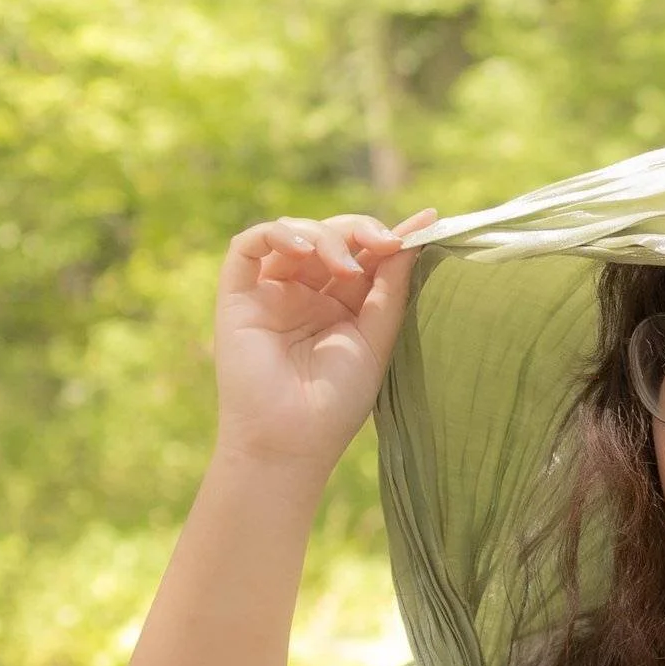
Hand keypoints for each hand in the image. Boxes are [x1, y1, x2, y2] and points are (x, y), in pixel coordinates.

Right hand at [213, 209, 436, 474]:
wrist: (291, 442)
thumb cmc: (336, 401)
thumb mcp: (375, 337)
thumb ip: (391, 285)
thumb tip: (420, 232)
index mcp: (341, 304)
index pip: (364, 253)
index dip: (390, 235)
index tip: (426, 223)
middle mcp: (305, 292)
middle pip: (331, 235)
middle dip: (359, 232)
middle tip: (385, 244)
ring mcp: (271, 291)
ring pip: (294, 233)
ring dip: (325, 236)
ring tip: (346, 268)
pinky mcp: (238, 295)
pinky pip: (248, 246)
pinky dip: (276, 233)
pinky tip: (303, 249)